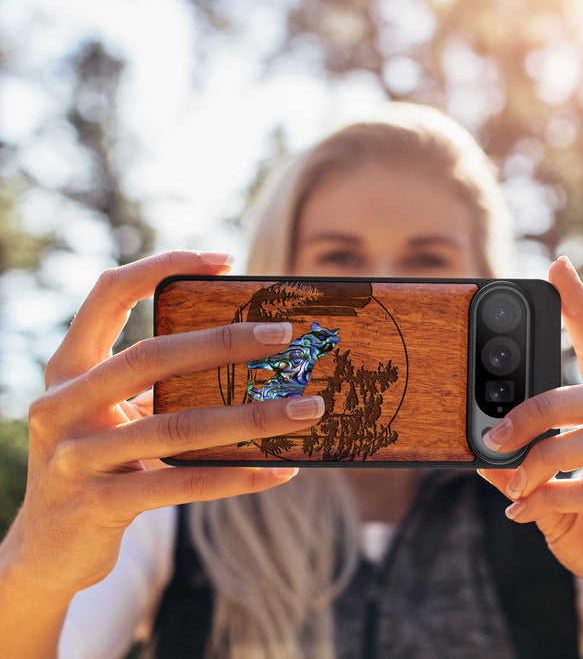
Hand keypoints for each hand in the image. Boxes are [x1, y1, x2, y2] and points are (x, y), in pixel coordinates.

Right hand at [3, 251, 324, 599]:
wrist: (46, 549)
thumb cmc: (97, 463)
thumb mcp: (112, 414)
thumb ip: (155, 386)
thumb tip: (248, 358)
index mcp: (68, 368)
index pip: (108, 293)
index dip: (162, 266)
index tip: (224, 260)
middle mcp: (62, 404)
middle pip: (152, 356)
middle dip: (224, 342)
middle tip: (285, 334)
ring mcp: (76, 457)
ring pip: (178, 427)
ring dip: (253, 417)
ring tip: (307, 409)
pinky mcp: (98, 505)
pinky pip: (183, 484)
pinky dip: (237, 476)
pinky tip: (280, 470)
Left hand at [478, 257, 582, 650]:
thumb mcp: (554, 499)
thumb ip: (523, 475)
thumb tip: (481, 455)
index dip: (582, 311)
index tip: (558, 268)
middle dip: (541, 406)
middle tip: (495, 431)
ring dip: (545, 456)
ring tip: (512, 481)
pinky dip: (553, 498)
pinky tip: (525, 513)